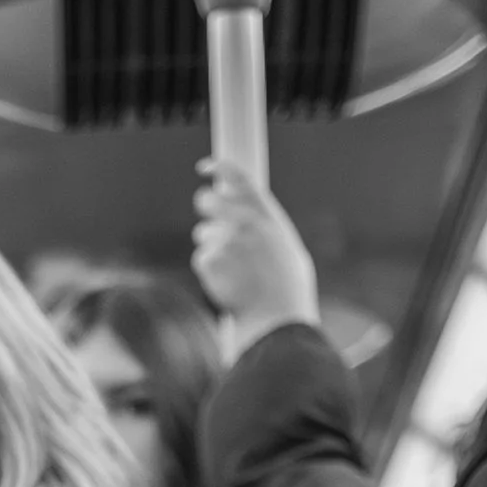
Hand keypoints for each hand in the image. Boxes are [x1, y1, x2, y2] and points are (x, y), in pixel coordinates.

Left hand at [192, 164, 320, 348]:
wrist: (275, 318)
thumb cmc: (284, 289)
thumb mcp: (284, 247)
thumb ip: (263, 224)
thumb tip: (239, 210)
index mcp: (267, 216)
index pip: (240, 179)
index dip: (219, 168)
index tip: (204, 168)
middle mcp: (245, 221)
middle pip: (207, 200)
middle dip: (206, 209)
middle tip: (213, 226)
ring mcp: (226, 239)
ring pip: (203, 234)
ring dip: (211, 248)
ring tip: (234, 272)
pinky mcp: (210, 259)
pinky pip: (201, 258)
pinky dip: (209, 271)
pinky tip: (227, 284)